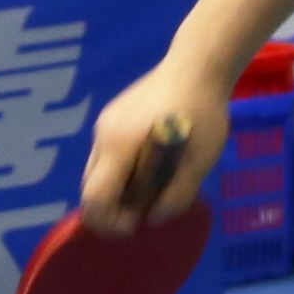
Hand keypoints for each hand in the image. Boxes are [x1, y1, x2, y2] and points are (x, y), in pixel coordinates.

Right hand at [79, 63, 230, 231]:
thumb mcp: (199, 163)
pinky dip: (121, 171)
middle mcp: (103, 136)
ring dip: (118, 189)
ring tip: (153, 188)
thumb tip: (152, 220)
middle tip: (147, 211)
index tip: (137, 226)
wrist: (196, 67)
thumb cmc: (203, 115)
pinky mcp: (112, 117)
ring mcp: (104, 124)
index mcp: (119, 147)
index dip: (110, 222)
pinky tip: (150, 166)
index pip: (95, 199)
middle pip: (91, 188)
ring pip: (97, 172)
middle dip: (113, 209)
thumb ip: (176, 196)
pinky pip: (107, 156)